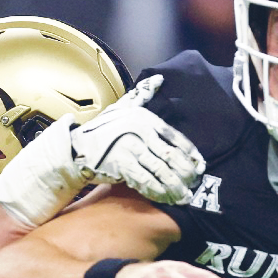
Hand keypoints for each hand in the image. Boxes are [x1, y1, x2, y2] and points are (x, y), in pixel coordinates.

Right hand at [70, 75, 204, 204]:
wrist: (77, 146)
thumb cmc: (102, 128)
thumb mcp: (122, 107)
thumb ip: (142, 95)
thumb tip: (160, 78)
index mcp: (145, 119)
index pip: (175, 137)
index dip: (190, 154)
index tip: (200, 166)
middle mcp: (140, 132)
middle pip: (171, 156)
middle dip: (185, 174)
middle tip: (193, 185)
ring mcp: (131, 149)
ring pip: (161, 171)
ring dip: (175, 187)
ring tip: (184, 197)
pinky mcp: (121, 165)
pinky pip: (145, 181)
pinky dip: (157, 192)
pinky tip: (165, 199)